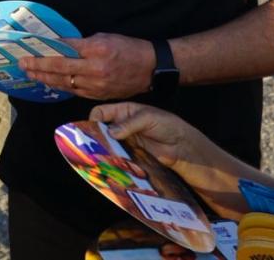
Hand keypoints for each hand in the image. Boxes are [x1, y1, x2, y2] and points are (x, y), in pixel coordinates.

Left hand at [18, 33, 154, 99]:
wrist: (151, 68)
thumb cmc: (129, 48)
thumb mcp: (105, 37)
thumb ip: (83, 44)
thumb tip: (63, 46)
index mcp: (96, 50)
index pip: (64, 50)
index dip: (45, 51)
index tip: (30, 50)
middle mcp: (94, 69)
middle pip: (59, 69)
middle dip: (38, 66)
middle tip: (22, 64)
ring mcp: (96, 85)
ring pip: (64, 83)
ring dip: (45, 78)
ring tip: (31, 74)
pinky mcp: (98, 96)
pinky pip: (74, 91)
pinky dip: (60, 86)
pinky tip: (49, 82)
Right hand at [89, 102, 203, 171]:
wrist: (181, 145)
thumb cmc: (167, 124)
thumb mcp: (148, 118)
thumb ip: (129, 124)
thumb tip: (111, 132)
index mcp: (123, 111)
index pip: (101, 113)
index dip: (94, 120)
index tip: (92, 130)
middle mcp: (120, 126)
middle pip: (101, 129)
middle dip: (96, 136)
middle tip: (93, 145)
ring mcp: (124, 141)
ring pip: (106, 144)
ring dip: (103, 149)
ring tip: (101, 155)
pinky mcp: (129, 155)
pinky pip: (116, 156)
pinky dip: (112, 159)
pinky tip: (111, 162)